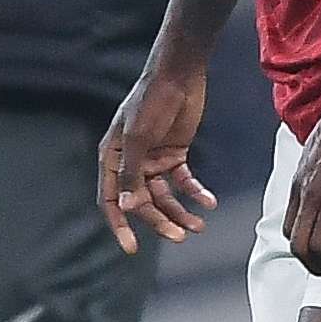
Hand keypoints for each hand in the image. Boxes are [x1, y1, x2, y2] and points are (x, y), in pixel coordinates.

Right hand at [98, 58, 217, 254]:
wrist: (179, 74)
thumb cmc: (151, 100)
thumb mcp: (139, 138)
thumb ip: (133, 173)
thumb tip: (128, 207)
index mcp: (113, 158)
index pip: (112, 200)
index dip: (120, 225)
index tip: (132, 248)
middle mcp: (131, 162)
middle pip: (142, 202)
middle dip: (160, 221)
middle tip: (180, 236)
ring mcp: (153, 159)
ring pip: (165, 196)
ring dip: (180, 211)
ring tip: (198, 225)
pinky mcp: (175, 153)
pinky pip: (184, 181)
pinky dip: (196, 193)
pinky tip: (209, 202)